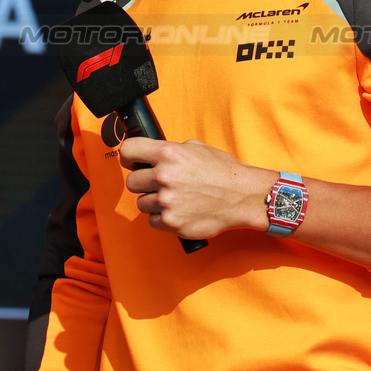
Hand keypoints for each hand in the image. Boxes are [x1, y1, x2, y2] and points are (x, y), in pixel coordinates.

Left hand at [120, 137, 271, 239]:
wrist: (243, 196)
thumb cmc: (222, 171)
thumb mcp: (195, 148)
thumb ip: (170, 150)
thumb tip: (150, 154)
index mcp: (168, 154)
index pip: (128, 150)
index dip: (128, 157)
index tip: (132, 162)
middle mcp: (164, 176)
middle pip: (132, 182)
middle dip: (143, 183)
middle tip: (159, 184)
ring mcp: (167, 201)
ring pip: (141, 202)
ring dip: (154, 202)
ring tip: (174, 198)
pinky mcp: (171, 222)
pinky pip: (152, 220)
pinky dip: (162, 218)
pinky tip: (178, 210)